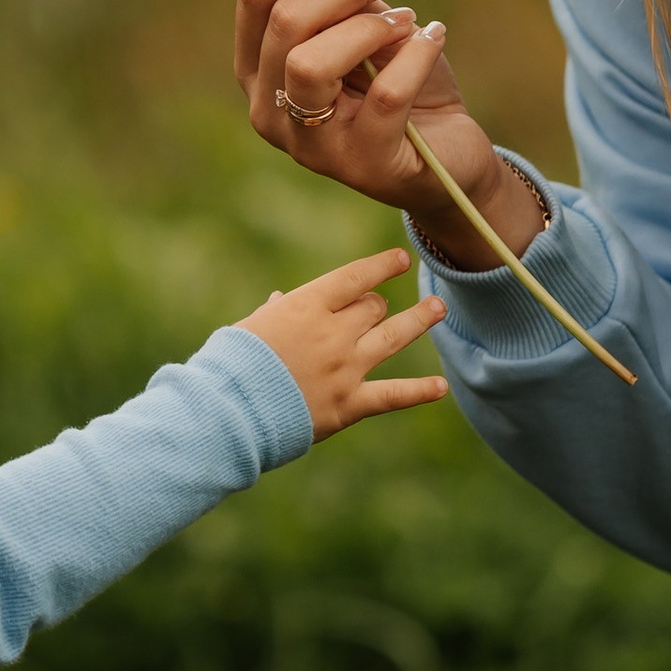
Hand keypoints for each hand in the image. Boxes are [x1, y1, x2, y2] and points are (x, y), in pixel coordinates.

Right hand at [233, 0, 550, 269]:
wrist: (451, 161)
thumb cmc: (402, 87)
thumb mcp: (367, 25)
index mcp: (258, 67)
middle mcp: (269, 110)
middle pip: (284, 21)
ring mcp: (311, 145)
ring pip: (311, 63)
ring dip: (368, 25)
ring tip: (410, 18)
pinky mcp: (363, 166)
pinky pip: (384, 96)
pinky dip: (415, 54)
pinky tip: (435, 36)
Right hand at [241, 247, 448, 439]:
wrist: (230, 411)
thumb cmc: (231, 364)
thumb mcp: (249, 327)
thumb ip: (274, 313)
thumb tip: (280, 301)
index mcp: (306, 307)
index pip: (355, 277)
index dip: (381, 267)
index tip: (400, 259)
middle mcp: (333, 332)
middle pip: (373, 308)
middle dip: (376, 306)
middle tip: (375, 309)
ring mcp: (346, 368)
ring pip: (394, 336)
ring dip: (419, 320)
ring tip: (438, 308)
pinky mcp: (350, 404)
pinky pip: (394, 395)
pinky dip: (420, 392)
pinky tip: (441, 387)